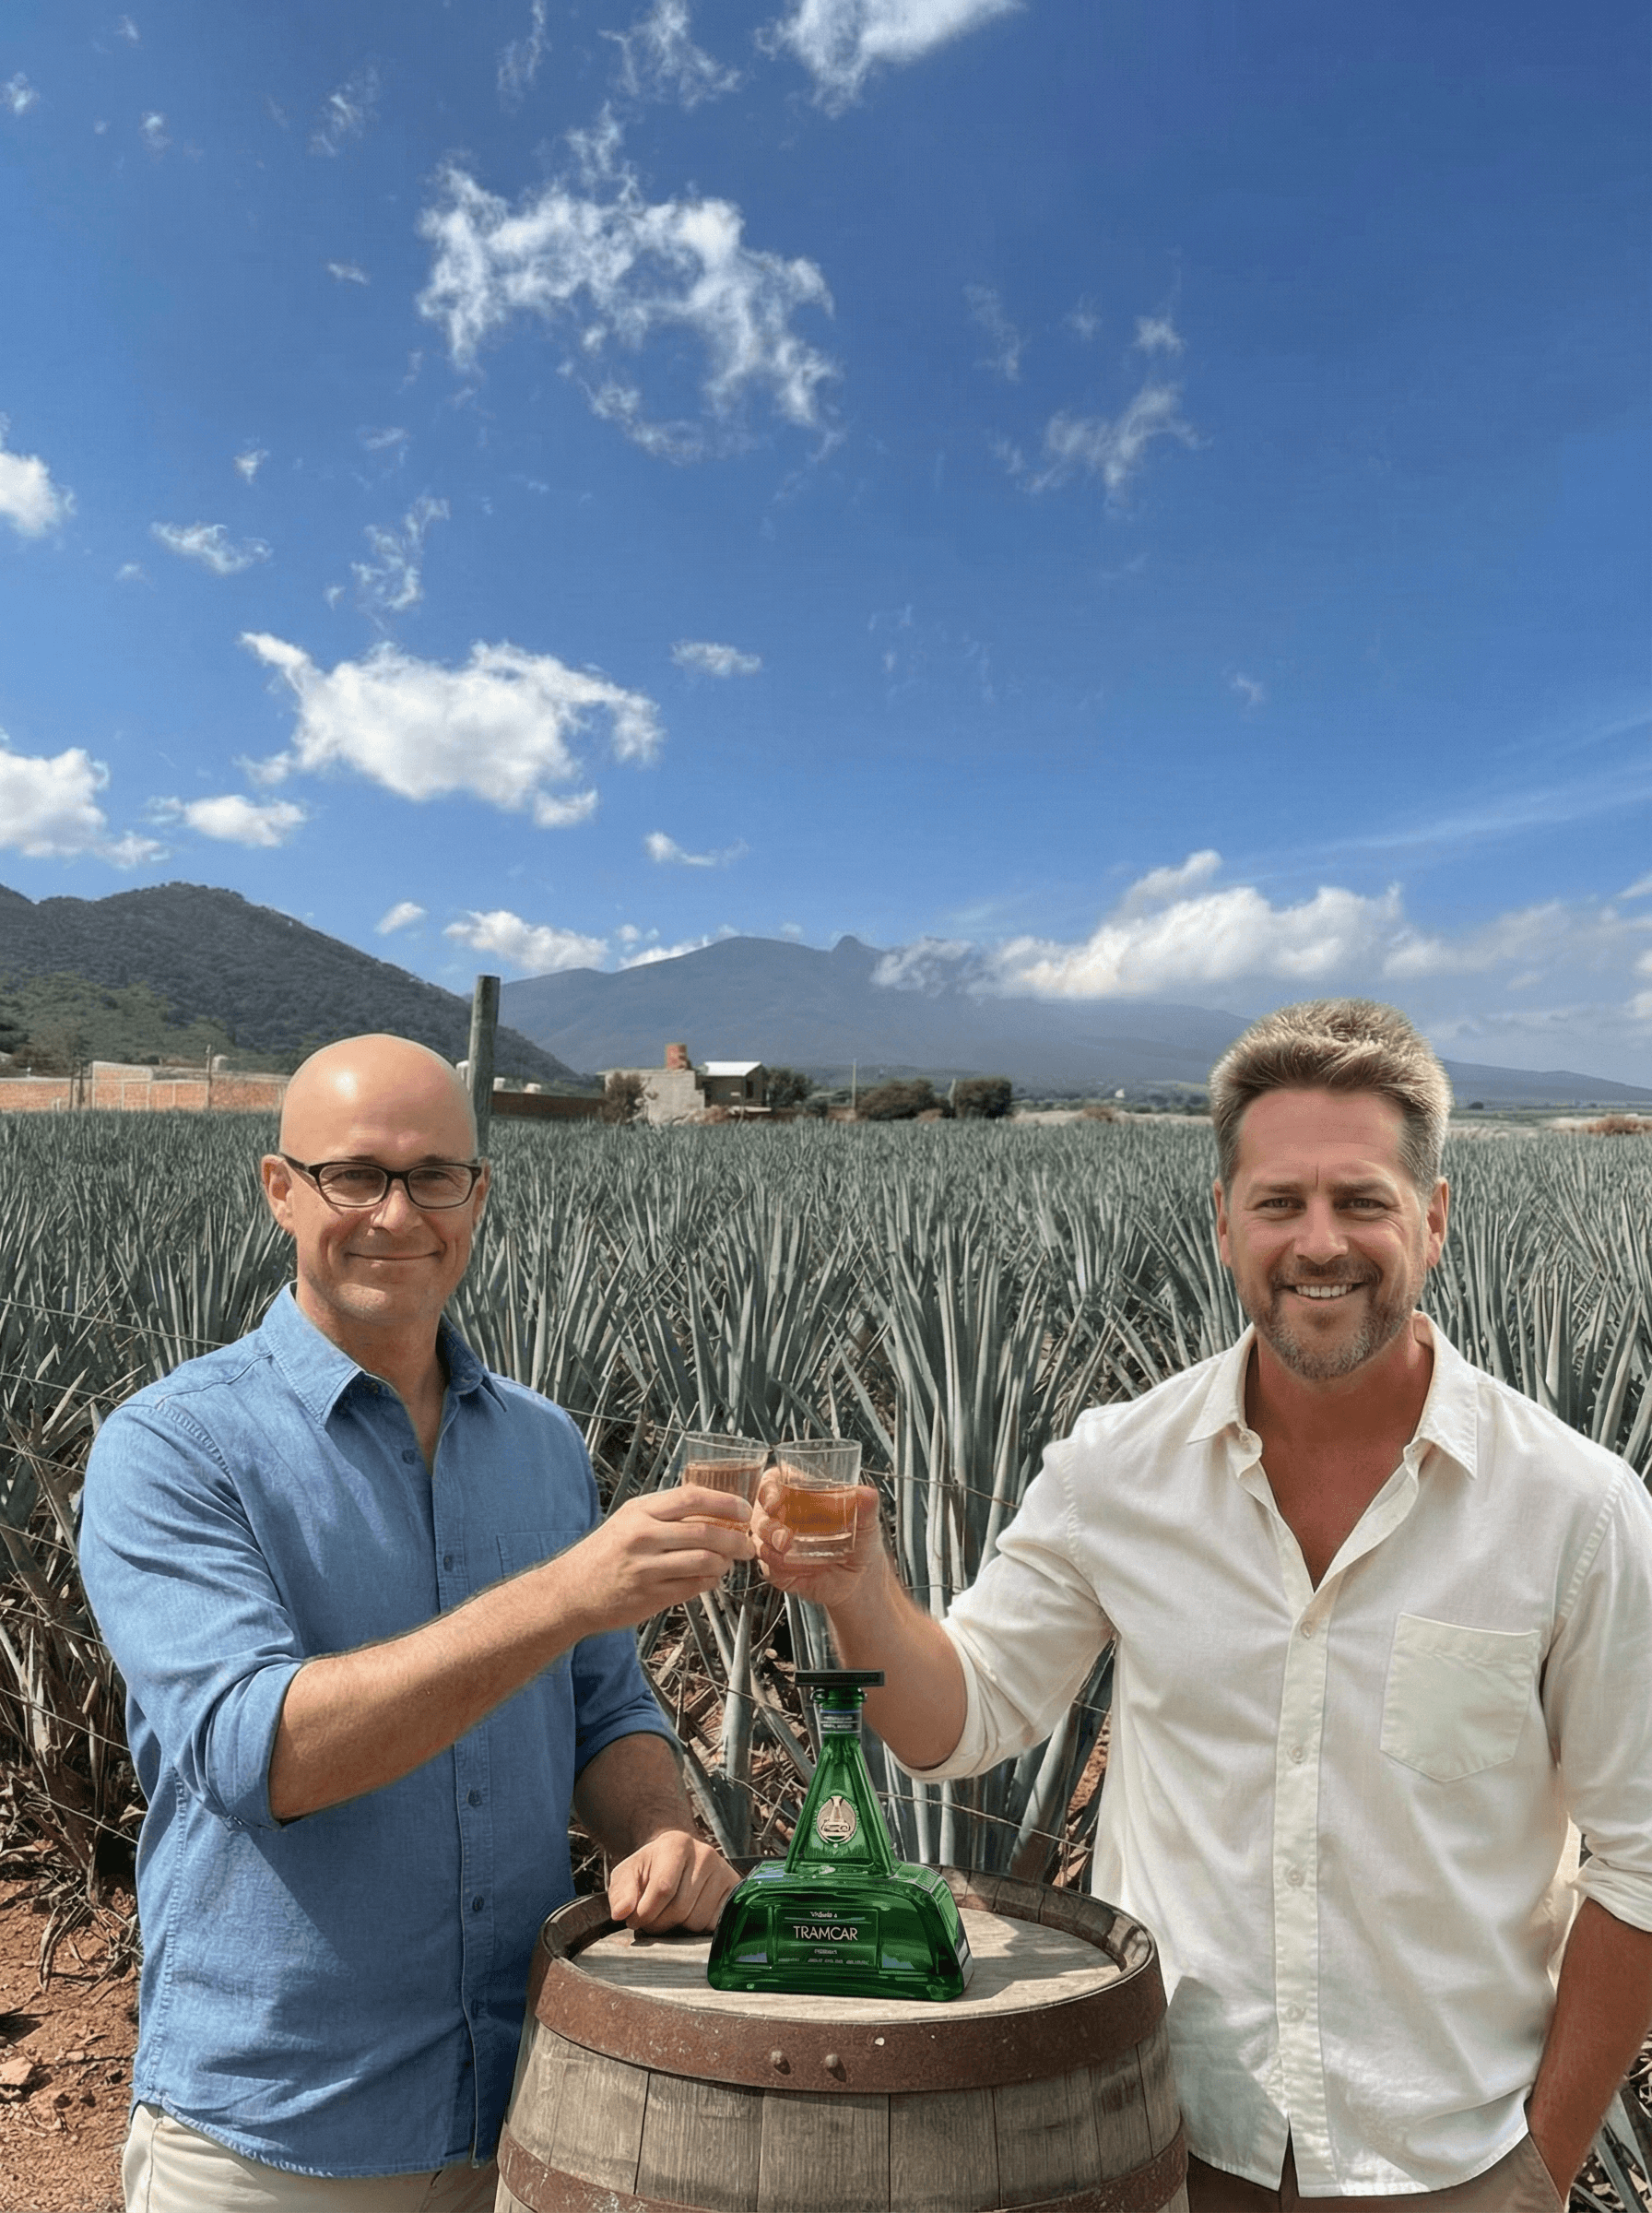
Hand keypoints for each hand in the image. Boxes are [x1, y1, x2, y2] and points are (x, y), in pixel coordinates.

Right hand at [556, 1488, 754, 1637]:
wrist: (570, 1592)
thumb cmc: (603, 1554)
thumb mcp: (628, 1520)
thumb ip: (663, 1513)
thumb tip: (711, 1507)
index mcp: (639, 1512)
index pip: (692, 1498)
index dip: (725, 1503)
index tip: (744, 1509)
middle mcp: (642, 1536)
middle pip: (705, 1531)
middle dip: (736, 1538)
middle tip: (748, 1543)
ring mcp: (646, 1568)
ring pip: (704, 1561)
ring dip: (725, 1562)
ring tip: (729, 1562)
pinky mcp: (650, 1596)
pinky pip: (694, 1586)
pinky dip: (710, 1581)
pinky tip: (710, 1578)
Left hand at [607, 1829, 739, 1931]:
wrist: (676, 1860)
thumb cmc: (649, 1869)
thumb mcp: (627, 1875)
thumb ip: (621, 1892)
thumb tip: (621, 1912)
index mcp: (676, 1844)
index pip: (663, 1889)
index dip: (645, 1912)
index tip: (634, 1920)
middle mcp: (704, 1853)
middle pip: (680, 1908)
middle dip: (660, 1923)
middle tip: (652, 1919)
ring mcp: (723, 1871)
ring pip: (698, 1920)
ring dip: (679, 1927)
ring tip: (671, 1914)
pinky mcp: (733, 1889)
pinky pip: (715, 1923)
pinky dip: (699, 1929)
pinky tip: (689, 1916)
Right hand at [750, 1469, 882, 1606]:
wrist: (861, 1579)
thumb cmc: (860, 1542)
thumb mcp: (867, 1522)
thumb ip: (867, 1506)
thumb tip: (867, 1494)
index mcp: (800, 1495)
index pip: (773, 1482)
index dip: (768, 1489)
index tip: (774, 1502)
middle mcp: (783, 1516)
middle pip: (759, 1511)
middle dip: (767, 1525)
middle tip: (784, 1538)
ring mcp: (776, 1543)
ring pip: (758, 1540)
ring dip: (772, 1547)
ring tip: (790, 1551)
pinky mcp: (776, 1568)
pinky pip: (767, 1566)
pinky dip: (781, 1568)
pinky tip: (802, 1569)